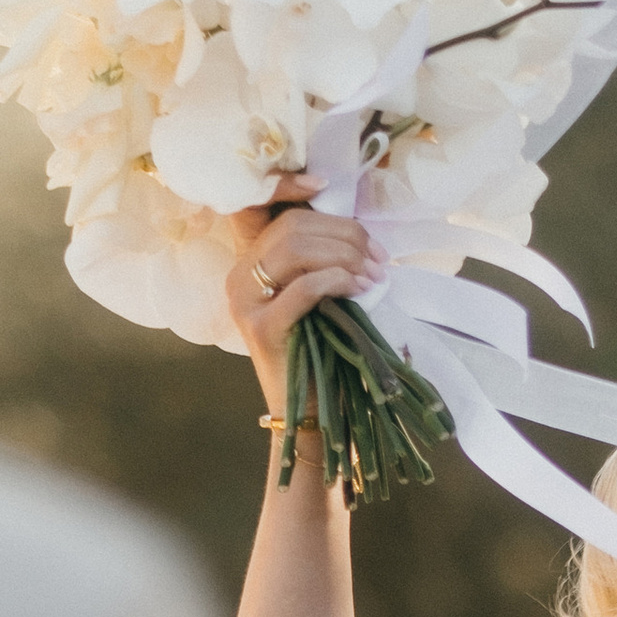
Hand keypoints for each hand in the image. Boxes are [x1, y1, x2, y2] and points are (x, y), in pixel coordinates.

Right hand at [227, 178, 386, 413]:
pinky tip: (358, 288)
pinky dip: (336, 280)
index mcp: (249, 264)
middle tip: (377, 259)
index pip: (280, 215)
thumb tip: (356, 231)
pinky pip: (303, 288)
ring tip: (373, 275)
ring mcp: (245, 302)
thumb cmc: (318, 352)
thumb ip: (319, 263)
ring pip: (296, 250)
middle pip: (293, 228)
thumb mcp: (316, 298)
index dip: (315, 206)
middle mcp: (239, 277)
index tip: (351, 217)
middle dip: (344, 236)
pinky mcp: (261, 328)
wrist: (307, 411)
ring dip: (344, 257)